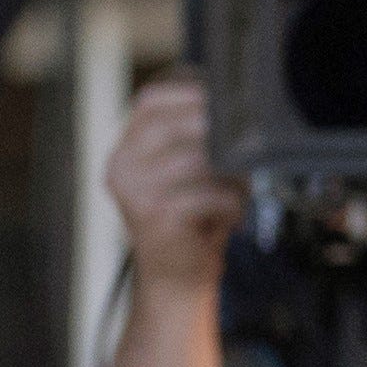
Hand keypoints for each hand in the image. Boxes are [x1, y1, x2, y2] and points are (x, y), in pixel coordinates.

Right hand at [105, 75, 242, 301]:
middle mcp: (122, 166)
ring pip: (198, 158)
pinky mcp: (154, 215)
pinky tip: (231, 214)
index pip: (150, 102)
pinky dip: (232, 202)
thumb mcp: (193, 167)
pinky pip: (209, 193)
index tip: (226, 99)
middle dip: (216, 130)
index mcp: (126, 149)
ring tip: (237, 189)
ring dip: (231, 173)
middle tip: (244, 147)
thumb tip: (239, 101)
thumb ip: (201, 135)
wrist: (176, 274)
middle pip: (173, 124)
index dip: (190, 93)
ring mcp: (134, 190)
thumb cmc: (193, 215)